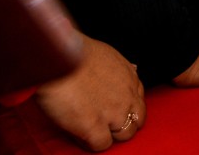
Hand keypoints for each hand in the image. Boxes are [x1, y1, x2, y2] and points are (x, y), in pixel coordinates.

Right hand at [35, 34, 144, 150]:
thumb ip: (120, 68)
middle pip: (137, 120)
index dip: (128, 109)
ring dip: (110, 134)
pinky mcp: (94, 127)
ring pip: (124, 134)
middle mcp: (127, 95)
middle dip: (123, 124)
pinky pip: (102, 145)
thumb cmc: (75, 53)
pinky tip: (81, 135)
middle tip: (105, 124)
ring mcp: (113, 113)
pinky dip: (93, 144)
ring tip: (92, 130)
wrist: (58, 58)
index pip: (140, 101)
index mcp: (131, 77)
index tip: (116, 110)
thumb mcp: (108, 54)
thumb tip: (132, 69)